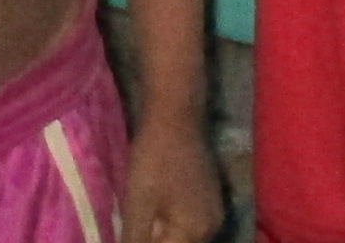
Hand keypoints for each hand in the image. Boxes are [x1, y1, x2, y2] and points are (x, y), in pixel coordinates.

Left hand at [122, 112, 226, 242]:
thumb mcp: (137, 203)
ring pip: (183, 237)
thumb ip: (135, 238)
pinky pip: (189, 223)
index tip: (130, 232)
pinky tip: (154, 212)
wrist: (175, 115)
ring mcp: (213, 211)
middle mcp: (212, 227)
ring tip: (140, 219)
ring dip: (162, 234)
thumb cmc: (154, 158)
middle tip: (132, 226)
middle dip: (155, 240)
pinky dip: (171, 224)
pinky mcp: (209, 197)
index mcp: (196, 232)